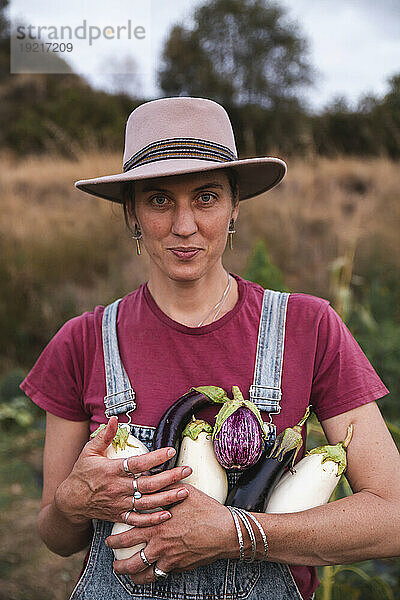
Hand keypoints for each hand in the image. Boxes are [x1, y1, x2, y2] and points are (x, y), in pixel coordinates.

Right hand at [54, 417, 191, 525]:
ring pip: (147, 502)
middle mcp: (118, 488)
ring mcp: (119, 504)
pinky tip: (168, 513)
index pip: (138, 463)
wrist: (71, 501)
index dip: (155, 457)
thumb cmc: (82, 473)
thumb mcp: (89, 451)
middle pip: (148, 484)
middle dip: (170, 477)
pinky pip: (138, 520)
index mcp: (111, 470)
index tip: (171, 450)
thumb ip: (104, 436)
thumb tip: (114, 418)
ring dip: (167, 497)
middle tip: (187, 470)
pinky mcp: (119, 516)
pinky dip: (153, 519)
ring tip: (185, 491)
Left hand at [106, 483, 237, 583]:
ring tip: (126, 574)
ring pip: (144, 574)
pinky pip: (161, 576)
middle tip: (113, 563)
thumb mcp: (184, 493)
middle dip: (119, 564)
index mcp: (157, 526)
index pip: (128, 536)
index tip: (108, 541)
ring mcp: (169, 560)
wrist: (225, 532)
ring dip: (132, 576)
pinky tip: (149, 575)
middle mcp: (160, 546)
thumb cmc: (205, 510)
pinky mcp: (180, 567)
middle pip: (131, 561)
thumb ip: (165, 488)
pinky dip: (152, 577)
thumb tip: (151, 478)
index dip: (115, 541)